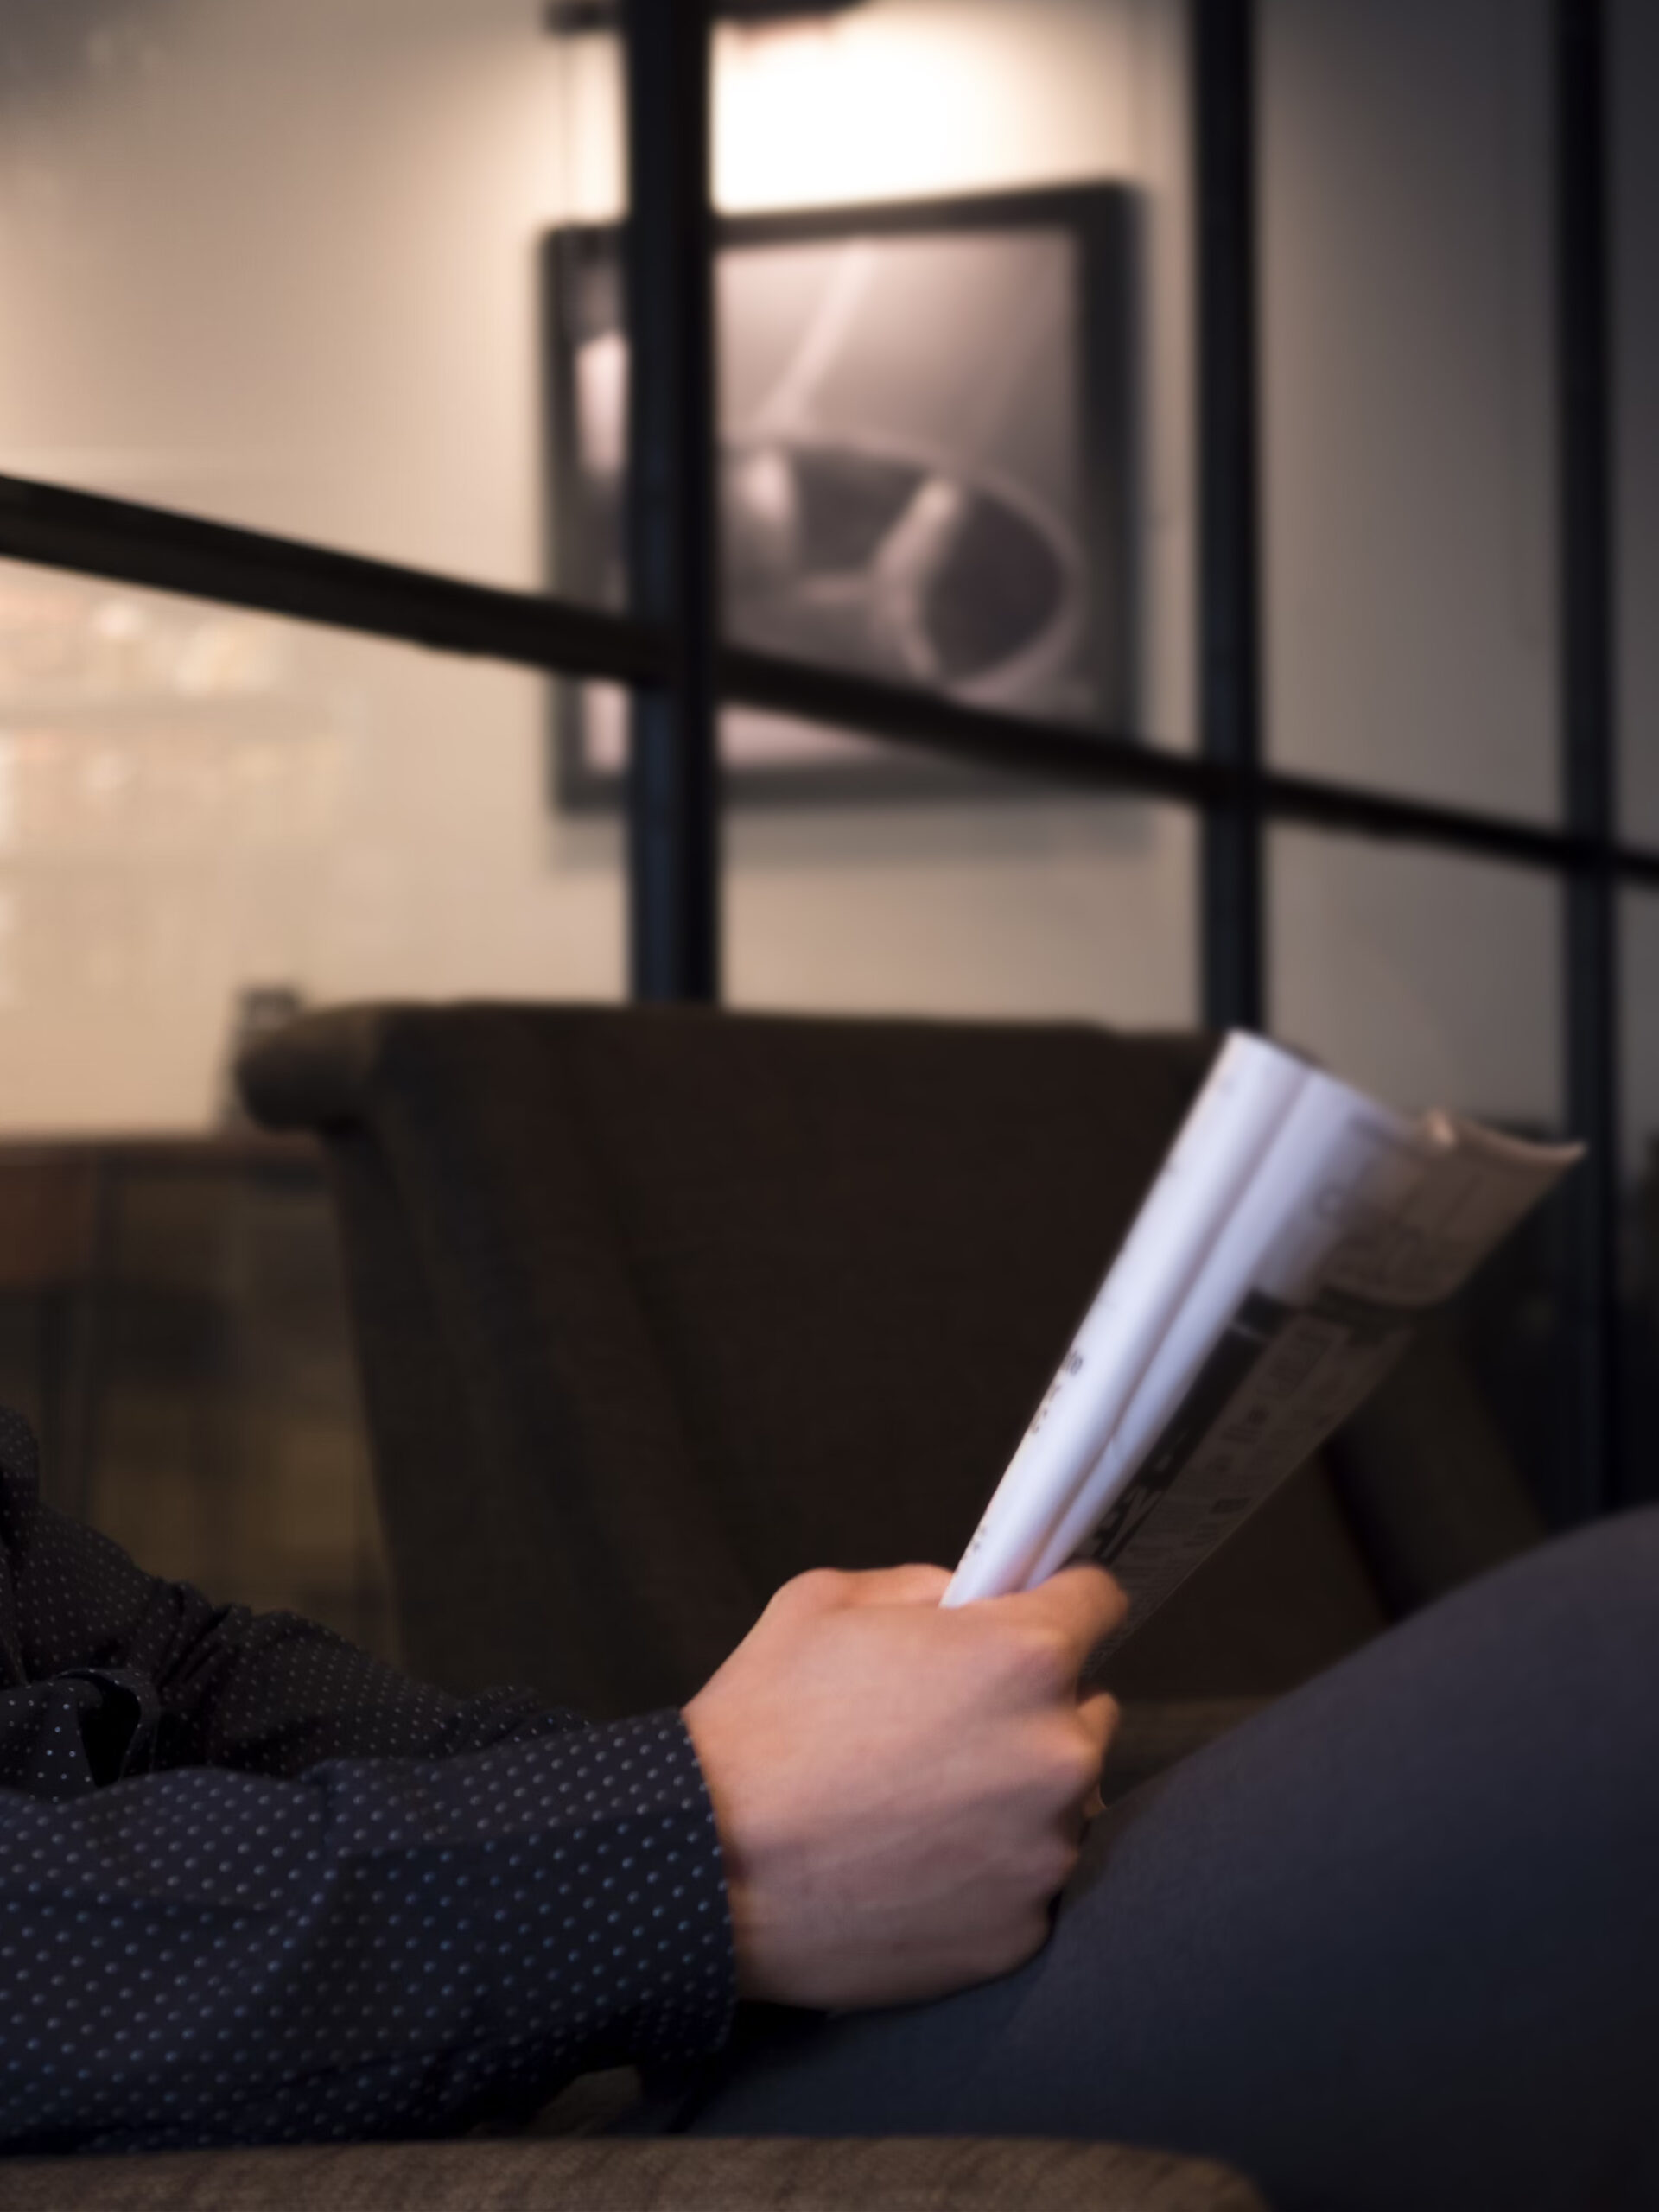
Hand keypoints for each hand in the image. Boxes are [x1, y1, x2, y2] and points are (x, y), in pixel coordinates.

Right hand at [681, 1562, 1123, 2010]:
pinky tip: (914, 1864)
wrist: (705, 1868)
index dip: (1060, 1603)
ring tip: (920, 1805)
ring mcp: (1044, 1853)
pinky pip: (1026, 1883)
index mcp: (1022, 1656)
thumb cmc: (761, 1725)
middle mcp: (1057, 1755)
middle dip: (1033, 1706)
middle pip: (1087, 1707)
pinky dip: (987, 1873)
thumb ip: (924, 1588)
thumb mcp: (826, 1603)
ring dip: (1015, 1794)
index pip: (1100, 1601)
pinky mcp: (1020, 1934)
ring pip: (1061, 1802)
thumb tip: (972, 1602)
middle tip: (948, 1724)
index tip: (1032, 1618)